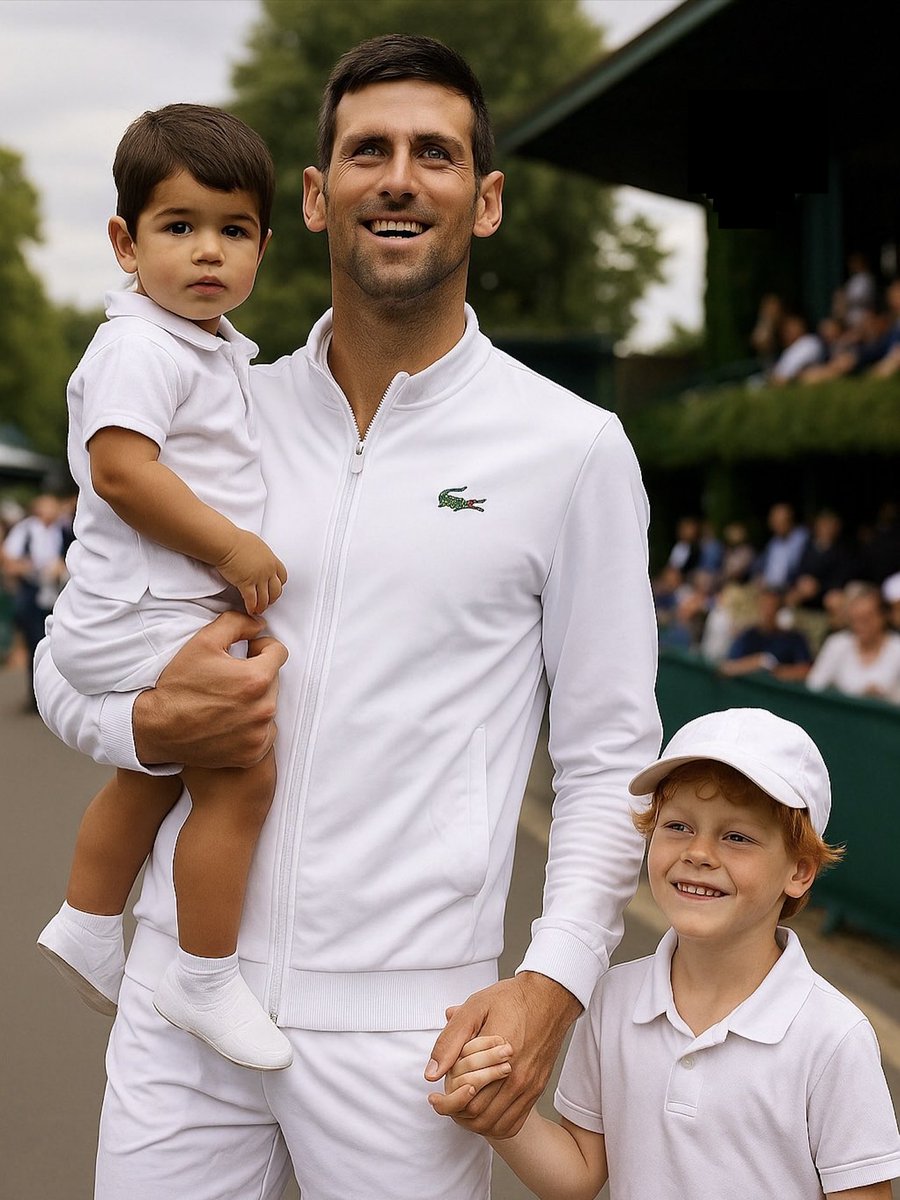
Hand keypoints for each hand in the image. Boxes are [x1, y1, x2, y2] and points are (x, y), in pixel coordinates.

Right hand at [133, 610, 287, 766]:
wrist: (157, 728)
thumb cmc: (178, 685)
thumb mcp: (203, 641)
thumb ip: (237, 623)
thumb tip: (260, 625)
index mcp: (256, 679)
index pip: (279, 653)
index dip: (260, 647)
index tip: (245, 653)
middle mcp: (263, 709)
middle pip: (274, 680)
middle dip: (257, 674)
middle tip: (228, 679)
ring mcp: (259, 734)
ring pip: (269, 705)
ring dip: (255, 700)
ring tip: (226, 701)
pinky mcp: (253, 753)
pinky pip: (265, 732)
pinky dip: (252, 726)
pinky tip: (229, 721)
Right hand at [215, 530, 287, 613]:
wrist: (226, 543)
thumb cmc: (236, 539)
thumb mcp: (255, 544)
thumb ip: (259, 554)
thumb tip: (256, 555)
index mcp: (271, 559)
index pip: (282, 576)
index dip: (279, 584)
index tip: (275, 588)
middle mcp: (268, 570)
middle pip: (276, 590)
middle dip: (272, 598)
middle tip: (268, 602)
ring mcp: (258, 578)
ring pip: (265, 598)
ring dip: (262, 606)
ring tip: (259, 609)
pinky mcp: (246, 584)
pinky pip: (252, 600)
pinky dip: (251, 607)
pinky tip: (250, 610)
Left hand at [424, 973, 581, 1137]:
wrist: (549, 997)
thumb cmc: (511, 999)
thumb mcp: (474, 1007)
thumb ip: (451, 1039)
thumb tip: (432, 1072)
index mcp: (497, 1056)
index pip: (466, 1096)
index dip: (446, 1102)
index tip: (434, 1098)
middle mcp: (516, 1076)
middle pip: (478, 1116)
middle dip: (456, 1112)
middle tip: (445, 1103)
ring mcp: (528, 1085)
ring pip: (495, 1125)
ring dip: (474, 1122)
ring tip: (461, 1109)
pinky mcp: (536, 1089)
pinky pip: (514, 1123)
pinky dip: (495, 1126)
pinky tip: (484, 1112)